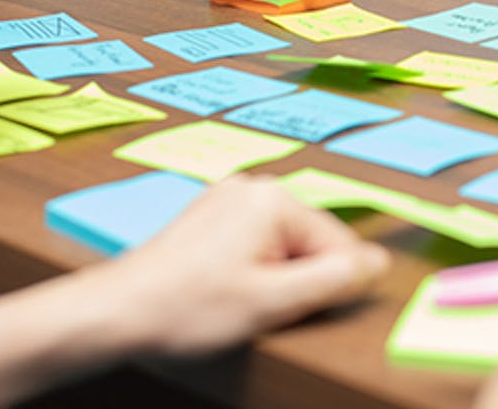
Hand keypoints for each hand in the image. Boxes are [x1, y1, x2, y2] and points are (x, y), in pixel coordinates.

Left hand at [104, 176, 389, 356]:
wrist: (118, 311)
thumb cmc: (189, 307)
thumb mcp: (273, 302)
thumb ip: (334, 279)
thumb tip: (378, 262)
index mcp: (274, 199)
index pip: (337, 243)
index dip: (325, 284)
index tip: (292, 309)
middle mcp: (253, 187)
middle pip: (308, 240)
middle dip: (295, 278)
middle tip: (258, 307)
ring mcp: (227, 197)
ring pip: (281, 244)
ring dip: (272, 276)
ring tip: (235, 300)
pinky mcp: (210, 214)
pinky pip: (254, 240)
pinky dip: (249, 268)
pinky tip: (222, 290)